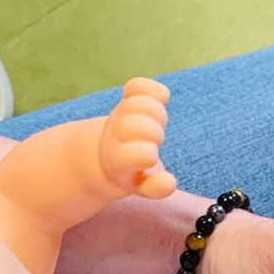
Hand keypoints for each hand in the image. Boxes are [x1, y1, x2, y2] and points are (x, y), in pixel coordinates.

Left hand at [96, 78, 176, 201]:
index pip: (138, 153)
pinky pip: (138, 86)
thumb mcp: (142, 187)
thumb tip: (169, 182)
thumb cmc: (133, 174)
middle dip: (154, 132)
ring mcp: (120, 119)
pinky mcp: (125, 102)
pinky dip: (153, 89)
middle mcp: (115, 137)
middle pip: (141, 126)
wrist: (104, 156)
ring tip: (154, 122)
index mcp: (120, 163)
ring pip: (139, 105)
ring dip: (154, 112)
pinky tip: (162, 96)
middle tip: (154, 140)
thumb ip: (156, 187)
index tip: (149, 158)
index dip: (148, 154)